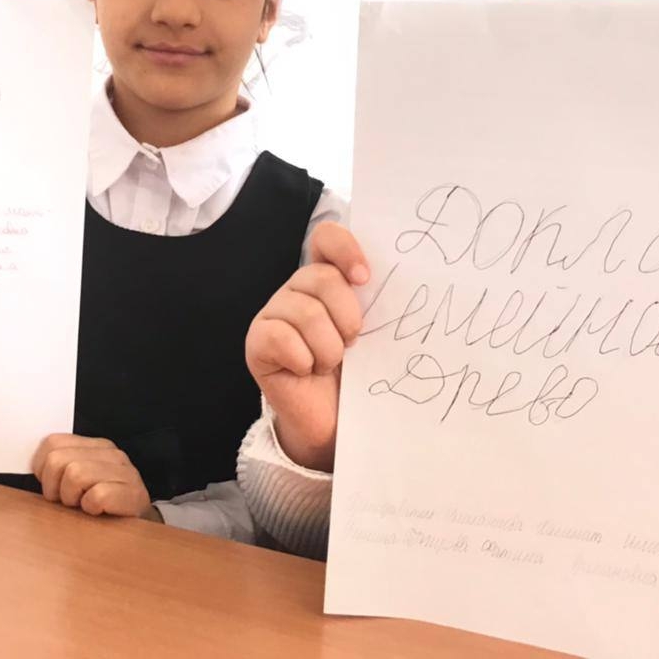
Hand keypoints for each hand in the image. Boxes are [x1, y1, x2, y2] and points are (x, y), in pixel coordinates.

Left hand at [31, 434, 152, 516]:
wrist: (136, 526)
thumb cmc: (100, 506)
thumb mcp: (77, 482)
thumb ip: (58, 469)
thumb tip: (31, 469)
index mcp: (94, 446)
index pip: (52, 443)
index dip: (43, 470)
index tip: (53, 486)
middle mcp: (111, 453)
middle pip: (58, 460)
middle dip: (55, 487)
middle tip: (68, 501)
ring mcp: (125, 471)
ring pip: (75, 474)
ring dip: (72, 498)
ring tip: (83, 505)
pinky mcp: (134, 493)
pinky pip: (97, 496)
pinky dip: (91, 509)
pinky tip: (98, 512)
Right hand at [245, 221, 368, 471]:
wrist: (333, 421)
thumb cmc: (355, 374)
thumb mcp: (371, 332)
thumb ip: (373, 301)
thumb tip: (401, 278)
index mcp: (325, 278)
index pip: (326, 238)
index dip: (345, 249)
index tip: (364, 279)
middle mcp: (296, 289)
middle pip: (322, 278)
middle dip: (347, 317)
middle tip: (352, 344)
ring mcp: (272, 314)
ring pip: (306, 312)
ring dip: (328, 348)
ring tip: (328, 364)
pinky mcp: (256, 343)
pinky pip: (281, 337)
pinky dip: (303, 360)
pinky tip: (305, 372)